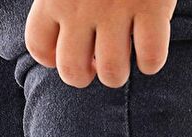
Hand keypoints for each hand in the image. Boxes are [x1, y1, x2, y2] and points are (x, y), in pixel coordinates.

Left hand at [25, 0, 176, 88]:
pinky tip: (151, 44)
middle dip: (86, 75)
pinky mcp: (152, 6)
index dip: (53, 59)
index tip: (68, 52)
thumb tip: (63, 40)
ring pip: (112, 74)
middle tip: (98, 61)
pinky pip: (151, 58)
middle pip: (73, 72)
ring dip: (119, 72)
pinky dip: (152, 61)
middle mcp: (80, 3)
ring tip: (126, 54)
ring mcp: (116, 7)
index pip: (39, 46)